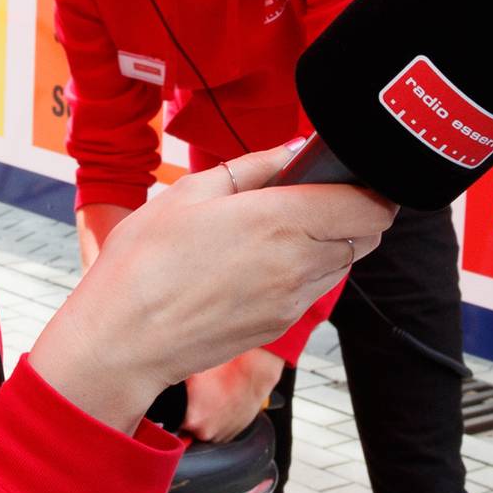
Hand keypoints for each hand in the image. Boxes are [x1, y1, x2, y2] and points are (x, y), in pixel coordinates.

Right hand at [33, 138, 392, 431]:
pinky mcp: (280, 325)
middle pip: (368, 235)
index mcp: (280, 221)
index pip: (370, 206)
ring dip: (333, 242)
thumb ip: (253, 167)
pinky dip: (308, 271)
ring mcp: (292, 300)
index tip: (349, 176)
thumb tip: (293, 152)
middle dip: (356, 212)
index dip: (371, 188)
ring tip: (286, 228)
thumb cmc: (144, 263)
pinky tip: (265, 261)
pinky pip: (315, 290)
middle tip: (319, 196)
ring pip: (345, 264)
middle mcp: (298, 264)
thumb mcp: (191, 194)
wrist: (122, 341)